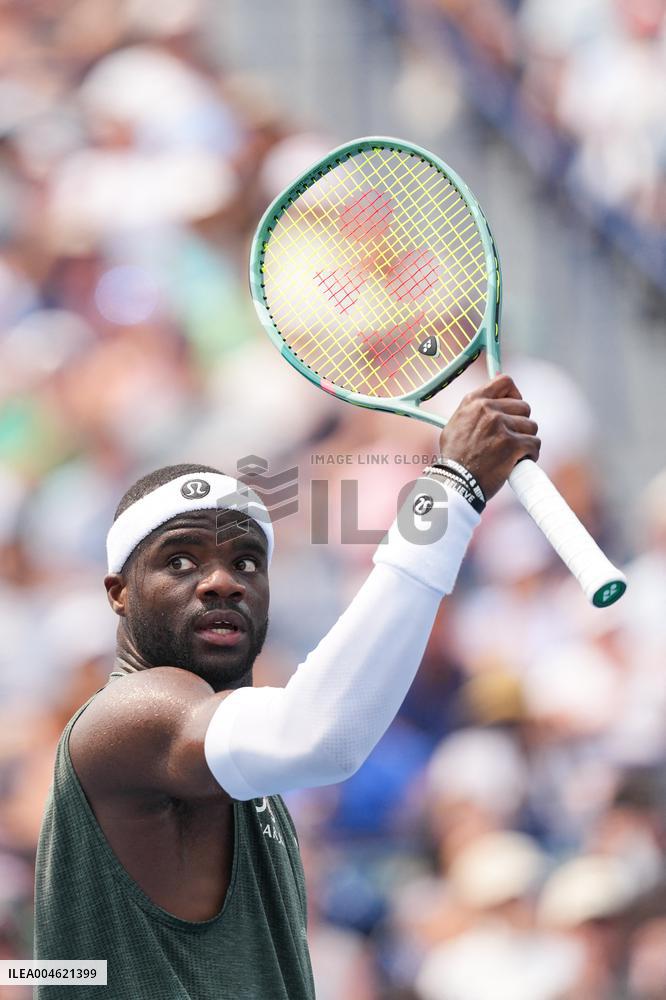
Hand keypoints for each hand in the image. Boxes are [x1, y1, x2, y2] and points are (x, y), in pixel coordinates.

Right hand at [437, 374, 539, 500]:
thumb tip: (491, 398)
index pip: (505, 381)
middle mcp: (488, 409)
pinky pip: (534, 444)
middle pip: (523, 407)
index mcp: (474, 401)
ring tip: (513, 453)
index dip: (514, 394)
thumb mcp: (456, 424)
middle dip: (521, 423)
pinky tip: (518, 462)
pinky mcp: (512, 444)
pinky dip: (530, 454)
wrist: (456, 482)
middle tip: (511, 438)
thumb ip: (473, 409)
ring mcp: (501, 426)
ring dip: (526, 440)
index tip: (514, 407)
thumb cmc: (454, 457)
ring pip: (531, 427)